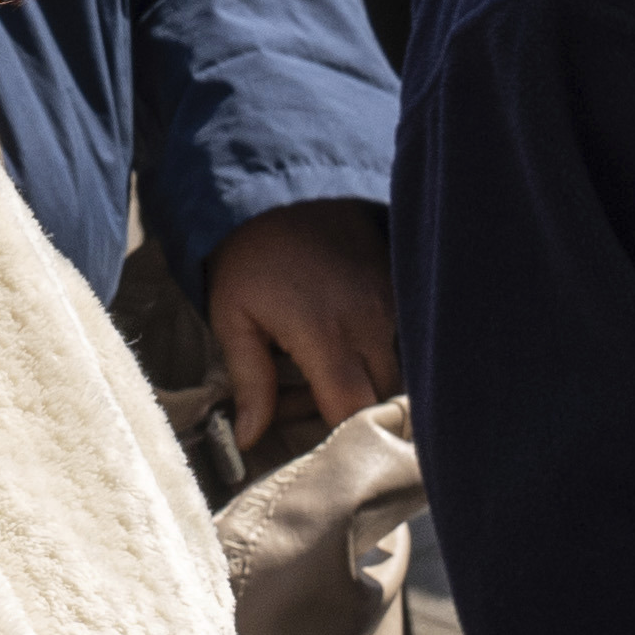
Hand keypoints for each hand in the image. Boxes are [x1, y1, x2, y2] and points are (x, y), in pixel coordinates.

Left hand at [197, 201, 401, 449]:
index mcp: (325, 333)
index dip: (338, 438)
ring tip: (314, 373)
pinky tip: (340, 349)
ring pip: (395, 372)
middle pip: (382, 398)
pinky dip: (375, 357)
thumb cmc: (249, 257)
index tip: (314, 448)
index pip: (353, 411)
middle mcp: (371, 320)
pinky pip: (402, 341)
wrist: (281, 186)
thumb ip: (248, 381)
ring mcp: (393, 301)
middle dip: (349, 416)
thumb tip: (249, 438)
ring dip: (363, 386)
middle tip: (304, 406)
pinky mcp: (401, 286)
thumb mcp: (232, 317)